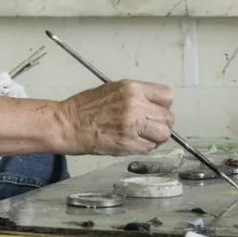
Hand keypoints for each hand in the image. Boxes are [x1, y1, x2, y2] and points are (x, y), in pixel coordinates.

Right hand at [60, 80, 174, 155]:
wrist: (68, 124)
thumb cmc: (84, 107)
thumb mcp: (113, 89)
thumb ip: (136, 95)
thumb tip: (153, 104)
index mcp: (132, 89)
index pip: (167, 96)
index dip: (163, 105)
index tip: (157, 109)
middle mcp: (136, 106)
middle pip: (169, 117)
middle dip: (162, 123)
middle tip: (150, 125)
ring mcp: (133, 126)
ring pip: (163, 134)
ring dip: (156, 137)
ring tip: (144, 135)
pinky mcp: (129, 144)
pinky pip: (150, 147)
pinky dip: (145, 146)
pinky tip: (133, 141)